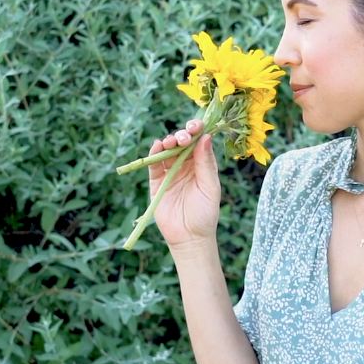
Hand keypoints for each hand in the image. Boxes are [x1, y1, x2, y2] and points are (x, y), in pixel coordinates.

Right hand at [147, 119, 220, 246]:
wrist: (190, 238)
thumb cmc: (205, 214)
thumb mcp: (210, 187)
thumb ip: (205, 163)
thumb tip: (205, 137)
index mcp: (202, 165)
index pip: (199, 142)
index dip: (197, 131)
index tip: (196, 125)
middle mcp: (186, 166)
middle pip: (182, 143)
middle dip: (182, 135)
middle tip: (184, 137)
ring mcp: (170, 173)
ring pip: (167, 151)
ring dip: (169, 142)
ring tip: (172, 142)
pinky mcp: (157, 182)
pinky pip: (153, 165)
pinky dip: (154, 154)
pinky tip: (157, 146)